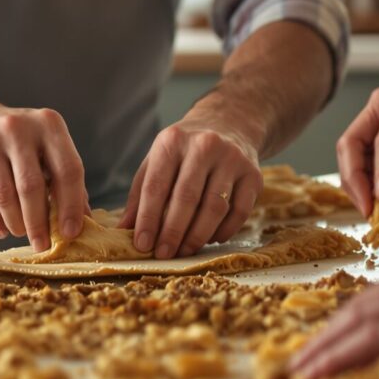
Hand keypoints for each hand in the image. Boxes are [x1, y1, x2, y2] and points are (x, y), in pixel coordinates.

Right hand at [0, 104, 87, 250]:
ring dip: (16, 223)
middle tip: (42, 245)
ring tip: (22, 232)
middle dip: (39, 223)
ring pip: (5, 196)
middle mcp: (18, 128)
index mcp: (48, 124)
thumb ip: (65, 178)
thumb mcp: (46, 146)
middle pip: (32, 186)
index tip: (70, 233)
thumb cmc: (18, 140)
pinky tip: (3, 229)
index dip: (71, 205)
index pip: (67, 169)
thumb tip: (83, 219)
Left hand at [122, 120, 262, 257]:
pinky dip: (224, 231)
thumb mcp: (157, 160)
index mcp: (173, 141)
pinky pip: (239, 212)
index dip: (148, 219)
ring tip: (184, 251)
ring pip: (214, 208)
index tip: (143, 245)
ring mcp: (232, 159)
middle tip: (164, 255)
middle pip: (187, 198)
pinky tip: (211, 239)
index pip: (156, 186)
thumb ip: (140, 194)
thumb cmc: (185, 149)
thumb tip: (124, 230)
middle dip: (173, 232)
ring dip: (198, 236)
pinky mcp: (254, 174)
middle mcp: (204, 146)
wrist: (229, 124)